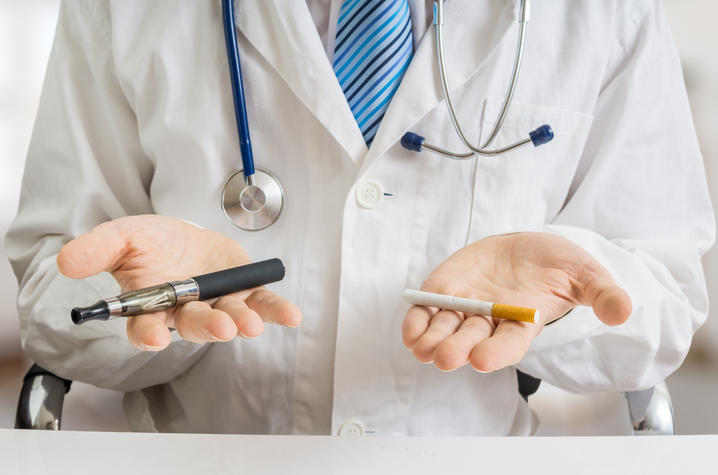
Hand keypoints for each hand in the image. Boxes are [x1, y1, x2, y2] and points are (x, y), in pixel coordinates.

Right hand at [58, 215, 300, 350]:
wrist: (185, 237)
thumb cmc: (152, 244)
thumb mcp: (123, 236)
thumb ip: (97, 248)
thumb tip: (66, 263)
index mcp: (150, 307)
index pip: (145, 328)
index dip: (148, 334)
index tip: (152, 337)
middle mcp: (184, 313)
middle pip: (193, 325)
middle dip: (207, 327)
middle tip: (220, 328)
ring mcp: (217, 304)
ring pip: (229, 317)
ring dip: (241, 322)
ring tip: (248, 324)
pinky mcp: (244, 294)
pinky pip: (262, 305)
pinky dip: (276, 312)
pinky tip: (291, 317)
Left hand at [402, 232, 630, 371]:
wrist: (524, 246)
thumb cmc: (555, 265)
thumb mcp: (584, 273)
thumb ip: (602, 293)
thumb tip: (623, 311)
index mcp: (522, 323)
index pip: (509, 344)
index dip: (496, 352)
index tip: (484, 360)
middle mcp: (490, 321)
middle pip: (471, 340)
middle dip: (457, 349)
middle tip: (446, 357)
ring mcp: (464, 307)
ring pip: (444, 330)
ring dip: (431, 340)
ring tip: (422, 348)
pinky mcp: (444, 290)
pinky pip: (427, 310)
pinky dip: (417, 320)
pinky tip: (410, 330)